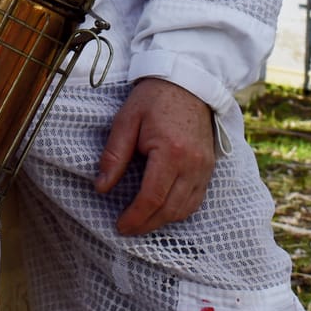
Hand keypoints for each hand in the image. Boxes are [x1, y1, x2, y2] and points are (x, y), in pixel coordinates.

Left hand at [94, 77, 217, 235]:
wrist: (187, 82)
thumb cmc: (153, 98)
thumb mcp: (126, 120)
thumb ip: (114, 155)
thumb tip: (101, 187)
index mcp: (170, 152)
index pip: (152, 197)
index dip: (135, 217)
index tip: (121, 226)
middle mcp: (192, 164)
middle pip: (170, 209)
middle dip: (147, 224)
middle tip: (128, 228)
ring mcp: (204, 167)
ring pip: (185, 208)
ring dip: (163, 220)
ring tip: (142, 221)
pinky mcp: (209, 167)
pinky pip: (196, 199)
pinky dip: (179, 210)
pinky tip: (163, 210)